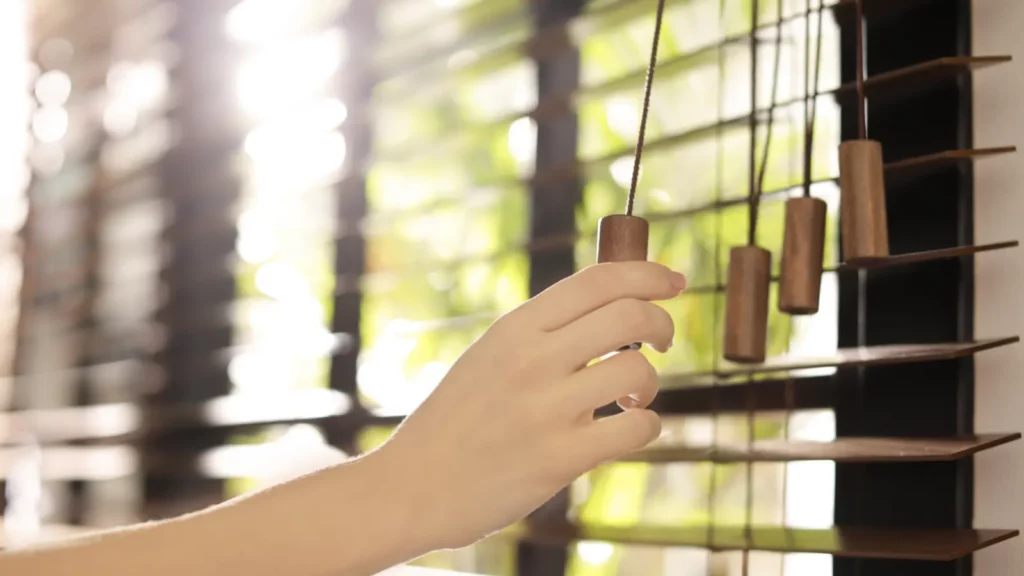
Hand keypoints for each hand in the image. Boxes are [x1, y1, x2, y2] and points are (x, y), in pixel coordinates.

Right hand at [372, 262, 685, 550]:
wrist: (413, 485)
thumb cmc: (458, 418)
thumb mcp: (489, 356)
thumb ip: (542, 331)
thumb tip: (613, 303)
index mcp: (515, 328)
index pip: (598, 279)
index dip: (648, 273)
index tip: (674, 281)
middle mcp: (532, 360)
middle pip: (629, 314)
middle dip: (662, 323)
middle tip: (662, 341)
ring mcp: (546, 410)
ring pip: (638, 370)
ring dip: (651, 382)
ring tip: (630, 397)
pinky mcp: (560, 458)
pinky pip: (637, 428)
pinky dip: (647, 425)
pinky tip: (626, 428)